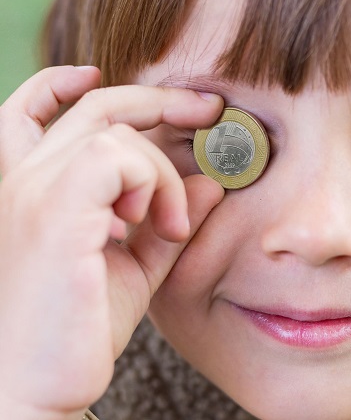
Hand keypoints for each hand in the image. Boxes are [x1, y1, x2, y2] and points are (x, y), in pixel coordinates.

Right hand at [0, 66, 223, 418]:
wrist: (38, 386)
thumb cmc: (77, 327)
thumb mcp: (132, 266)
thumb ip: (167, 222)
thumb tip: (211, 182)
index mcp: (31, 187)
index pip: (39, 108)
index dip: (73, 84)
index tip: (120, 83)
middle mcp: (21, 179)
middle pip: (97, 105)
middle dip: (163, 100)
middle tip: (211, 112)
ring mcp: (31, 191)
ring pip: (116, 131)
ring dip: (160, 171)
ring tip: (168, 224)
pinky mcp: (52, 212)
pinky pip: (114, 156)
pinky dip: (149, 180)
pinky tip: (150, 223)